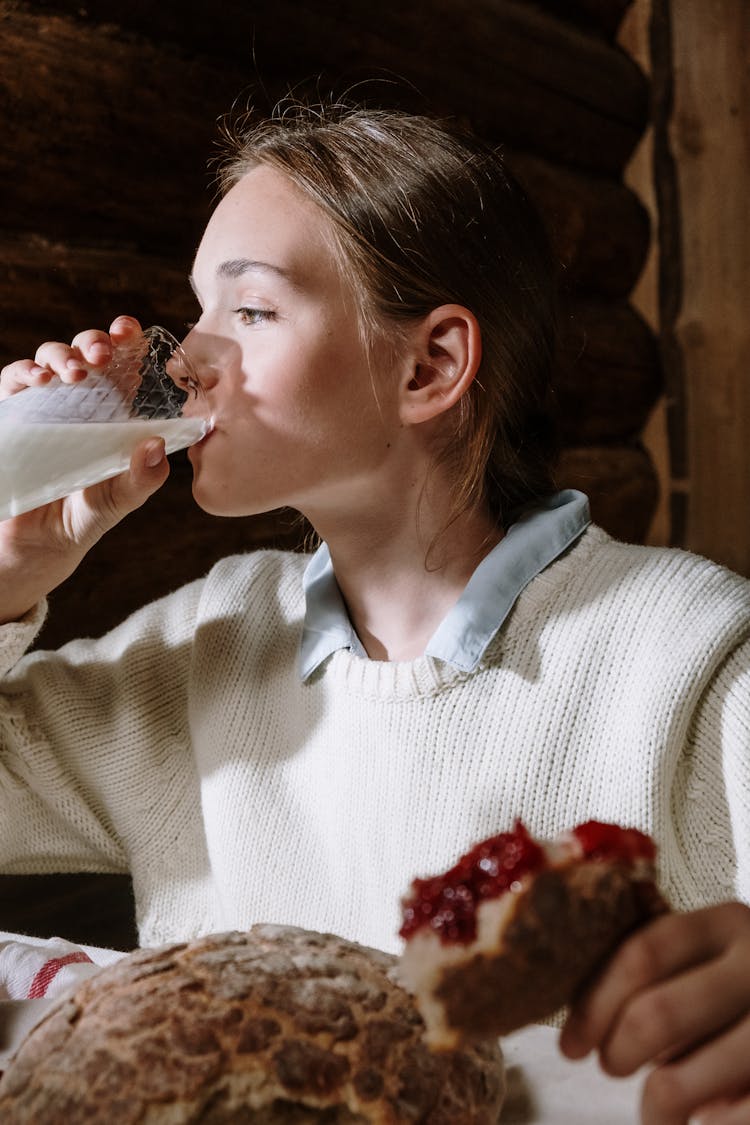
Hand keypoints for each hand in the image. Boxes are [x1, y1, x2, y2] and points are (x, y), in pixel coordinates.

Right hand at [0, 316, 170, 623]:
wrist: (37, 544)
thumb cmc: (83, 517)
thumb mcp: (116, 502)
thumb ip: (140, 480)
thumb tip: (156, 448)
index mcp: (113, 413)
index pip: (123, 367)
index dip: (128, 342)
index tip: (132, 332)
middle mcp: (80, 402)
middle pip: (87, 352)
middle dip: (95, 341)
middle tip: (104, 352)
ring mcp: (45, 405)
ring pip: (51, 358)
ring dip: (64, 356)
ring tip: (76, 373)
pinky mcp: (13, 414)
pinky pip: (14, 380)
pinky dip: (26, 373)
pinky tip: (41, 381)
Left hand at [560, 902, 749, 1123]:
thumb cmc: (743, 994)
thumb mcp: (713, 961)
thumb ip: (659, 970)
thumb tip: (583, 1021)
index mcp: (727, 924)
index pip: (643, 952)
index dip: (596, 1002)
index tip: (571, 1042)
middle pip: (659, 1013)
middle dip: (618, 1051)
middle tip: (611, 1068)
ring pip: (684, 1081)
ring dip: (655, 1106)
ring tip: (656, 1112)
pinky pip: (733, 1119)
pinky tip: (707, 1121)